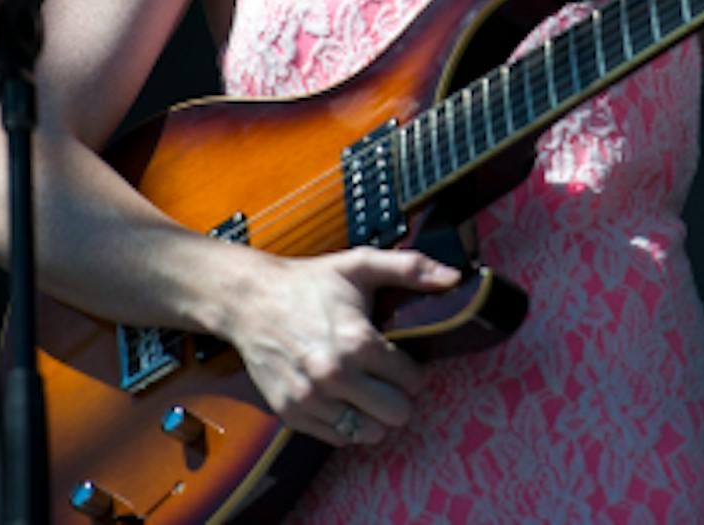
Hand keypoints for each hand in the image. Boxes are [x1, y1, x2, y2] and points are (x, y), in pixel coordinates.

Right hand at [224, 247, 460, 447]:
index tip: (401, 359)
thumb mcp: (360, 264)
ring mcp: (311, 398)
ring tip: (366, 390)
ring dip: (374, 415)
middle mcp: (334, 375)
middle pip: (397, 414)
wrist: (249, 301)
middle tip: (387, 378)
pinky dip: (346, 423)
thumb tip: (454, 277)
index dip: (412, 370)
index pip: (412, 381)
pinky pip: (338, 438)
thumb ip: (411, 268)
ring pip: (369, 433)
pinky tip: (341, 397)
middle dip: (398, 396)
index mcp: (357, 341)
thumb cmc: (309, 283)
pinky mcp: (291, 413)